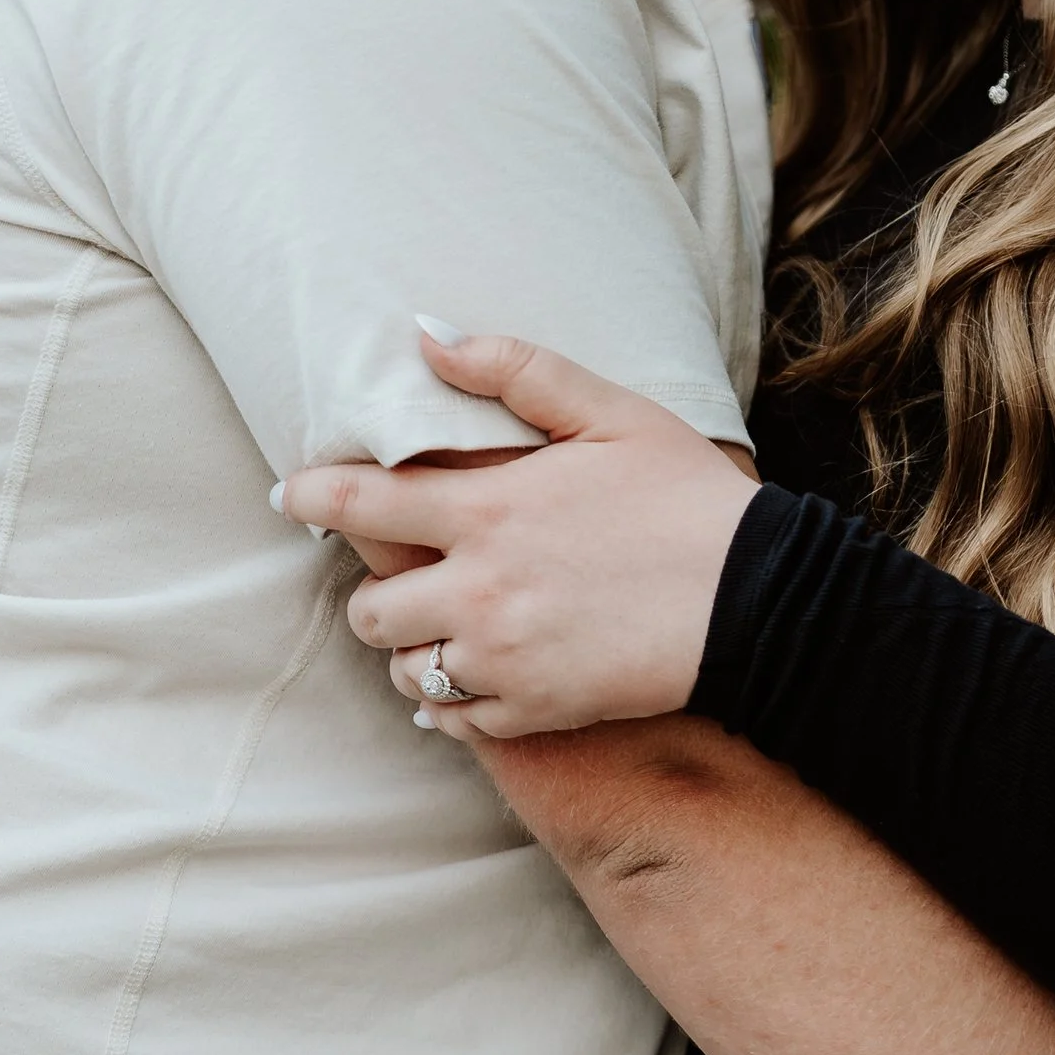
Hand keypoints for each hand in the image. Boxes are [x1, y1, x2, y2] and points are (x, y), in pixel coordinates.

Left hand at [276, 331, 756, 737]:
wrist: (760, 601)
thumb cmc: (687, 497)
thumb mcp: (611, 412)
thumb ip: (515, 370)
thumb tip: (426, 334)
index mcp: (488, 509)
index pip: (359, 504)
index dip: (312, 498)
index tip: (294, 497)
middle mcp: (479, 590)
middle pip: (368, 608)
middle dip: (375, 590)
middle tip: (404, 573)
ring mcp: (503, 658)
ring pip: (405, 669)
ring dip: (413, 647)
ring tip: (446, 626)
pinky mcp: (533, 710)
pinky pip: (453, 720)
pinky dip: (451, 701)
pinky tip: (475, 673)